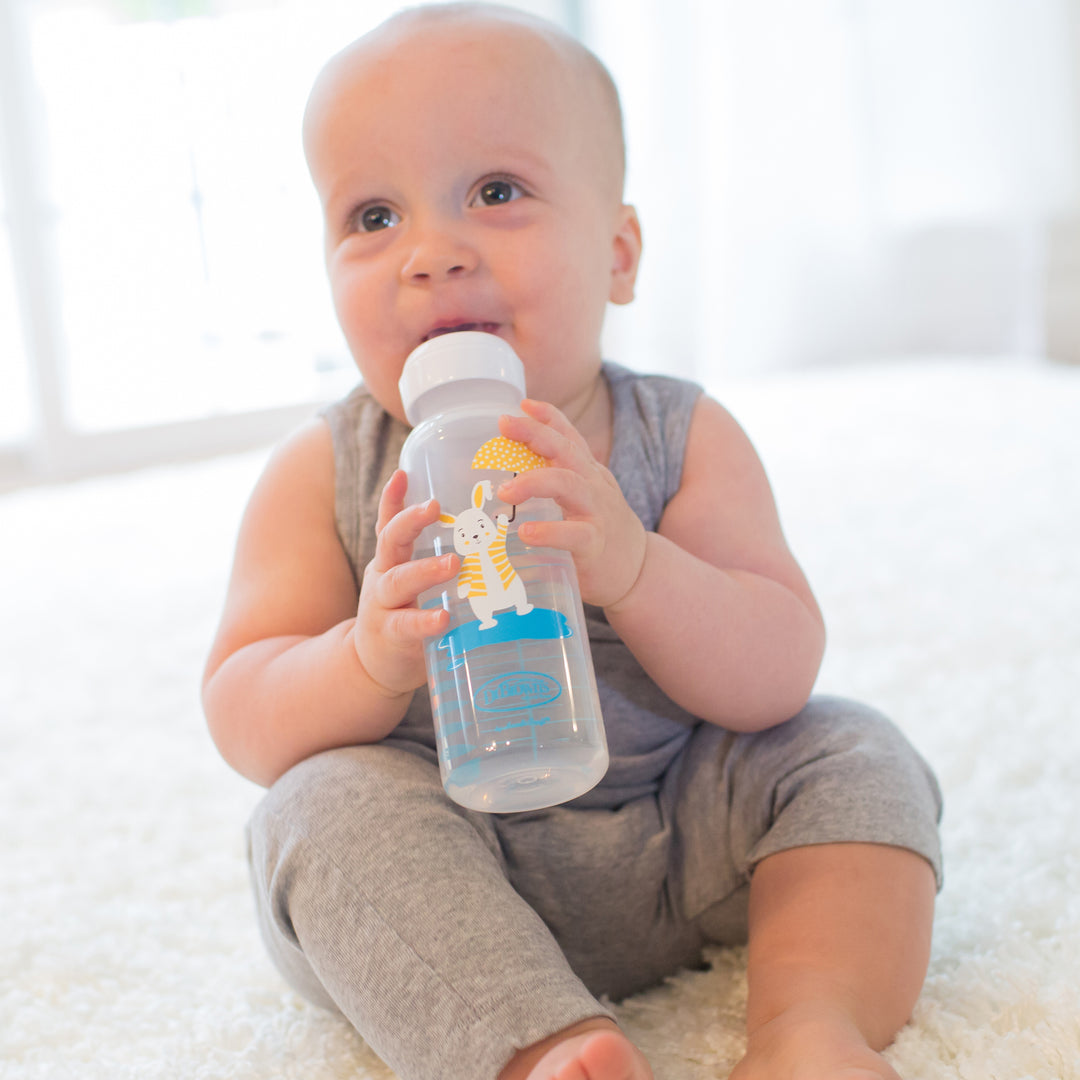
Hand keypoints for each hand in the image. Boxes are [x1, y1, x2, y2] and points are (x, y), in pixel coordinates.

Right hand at [353, 470, 457, 695]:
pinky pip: (407, 626)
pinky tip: (443, 618)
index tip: (404, 473)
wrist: (374, 667)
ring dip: (425, 570)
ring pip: (398, 581)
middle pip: (390, 541)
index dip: (393, 498)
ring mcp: (383, 607)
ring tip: (453, 564)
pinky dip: (425, 621)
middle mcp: (383, 577)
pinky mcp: (392, 637)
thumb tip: (482, 527)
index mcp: (391, 560)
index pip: (390, 521)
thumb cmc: (403, 613)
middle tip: (436, 508)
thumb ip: (435, 557)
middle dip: (411, 522)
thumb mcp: (410, 580)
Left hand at [496, 399, 646, 608]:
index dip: (548, 416)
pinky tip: (526, 532)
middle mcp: (593, 485)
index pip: (569, 437)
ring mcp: (597, 512)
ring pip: (568, 485)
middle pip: (566, 450)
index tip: (522, 404)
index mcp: (587, 473)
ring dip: (534, 482)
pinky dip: (549, 532)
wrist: (638, 570)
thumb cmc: (600, 532)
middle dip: (535, 433)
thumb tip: (504, 479)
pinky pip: (574, 534)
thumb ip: (554, 482)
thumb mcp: (582, 498)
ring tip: (504, 491)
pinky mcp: (595, 544)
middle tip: (504, 425)